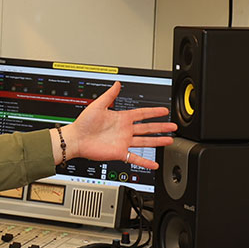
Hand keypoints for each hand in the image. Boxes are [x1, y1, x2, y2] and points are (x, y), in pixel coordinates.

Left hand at [56, 81, 176, 169]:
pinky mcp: (119, 153)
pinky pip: (135, 158)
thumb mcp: (97, 105)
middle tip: (173, 126)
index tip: (164, 110)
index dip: (153, 112)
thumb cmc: (83, 123)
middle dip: (161, 126)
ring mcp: (123, 142)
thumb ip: (109, 95)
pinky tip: (154, 164)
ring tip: (169, 140)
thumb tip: (117, 83)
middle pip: (147, 127)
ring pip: (145, 141)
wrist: (75, 139)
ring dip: (157, 141)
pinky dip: (145, 161)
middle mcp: (124, 130)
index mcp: (121, 118)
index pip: (142, 113)